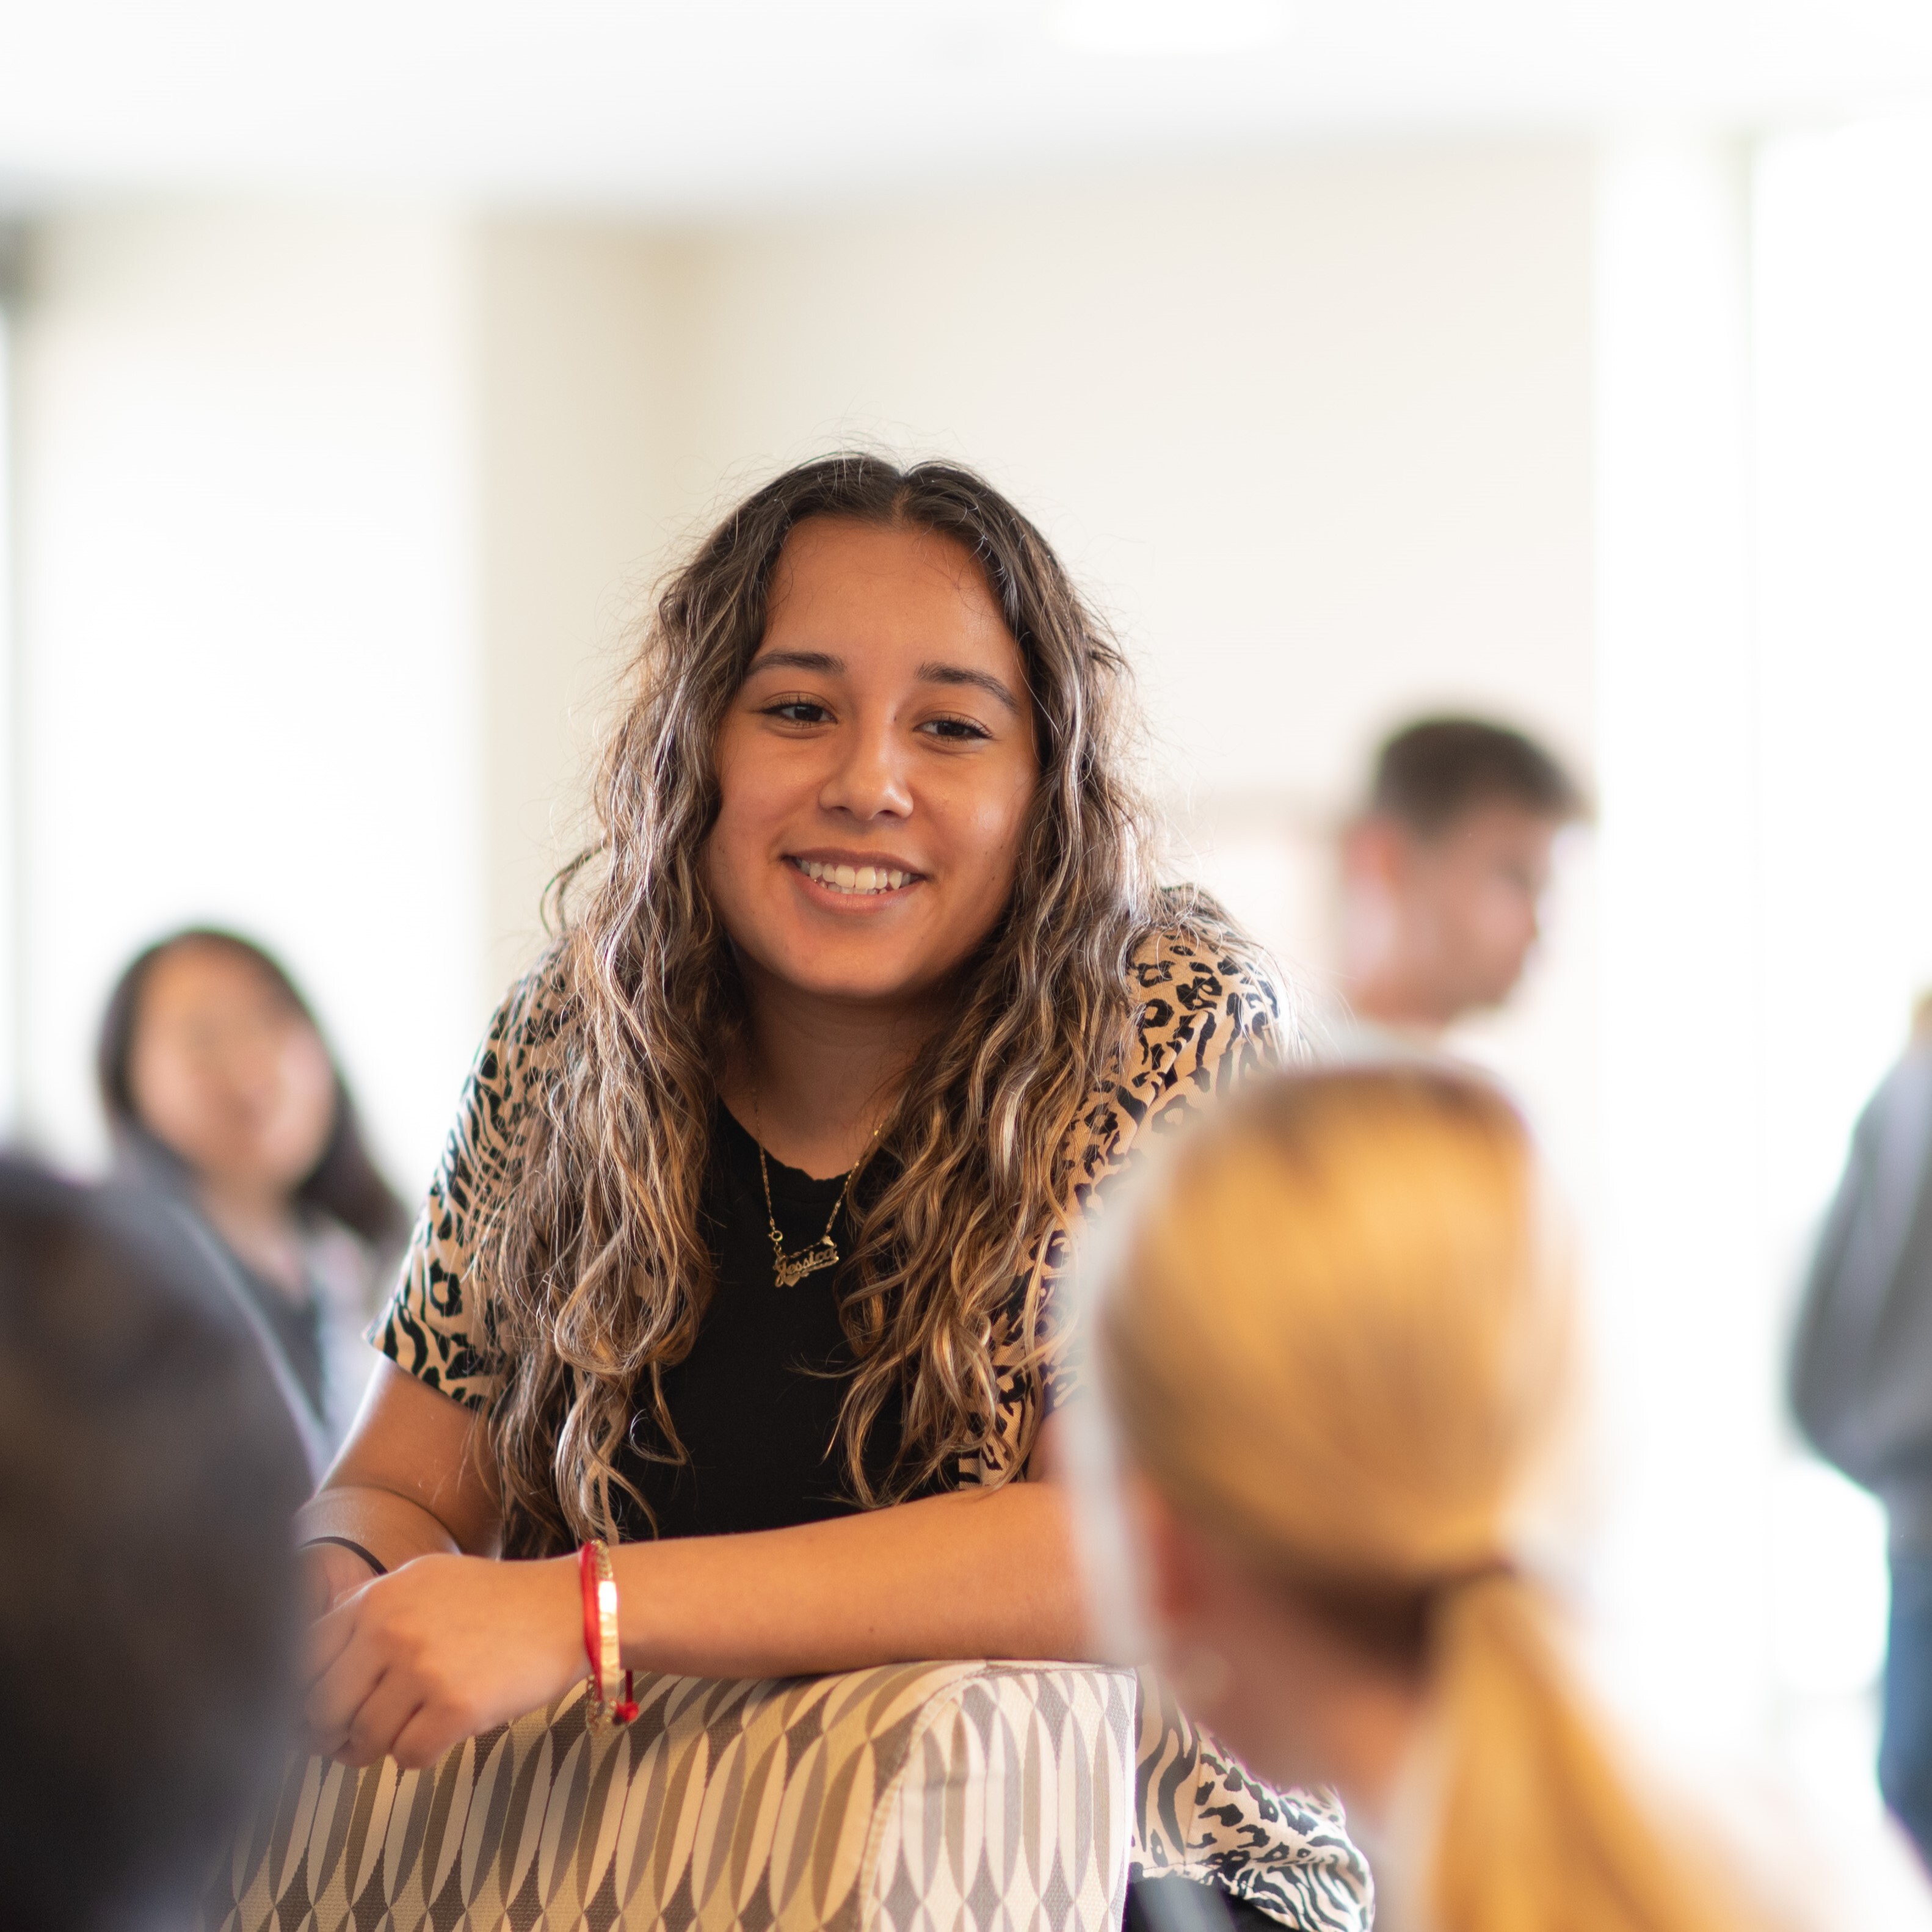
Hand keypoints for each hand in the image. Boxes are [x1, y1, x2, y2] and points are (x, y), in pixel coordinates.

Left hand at [302, 1552, 582, 1769]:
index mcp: (377, 1599)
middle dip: (332, 1732)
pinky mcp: (455, 1710)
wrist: (567, 1608)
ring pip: (363, 1740)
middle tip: (349, 1738)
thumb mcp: (422, 1580)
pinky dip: (418, 1754)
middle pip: (323, 1708)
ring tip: (404, 1730)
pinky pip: (407, 1758)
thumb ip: (366, 1611)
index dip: (301, 1695)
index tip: (312, 1713)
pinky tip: (440, 1731)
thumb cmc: (495, 1598)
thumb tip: (306, 1666)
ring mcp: (422, 1671)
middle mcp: (390, 1631)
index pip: (302, 1658)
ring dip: (377, 1747)